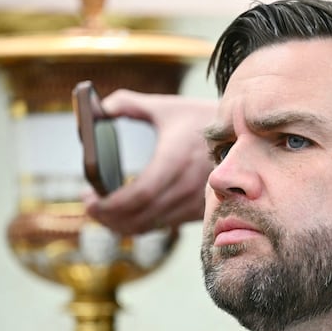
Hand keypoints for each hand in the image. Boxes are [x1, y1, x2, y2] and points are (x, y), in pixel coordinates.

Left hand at [83, 90, 216, 235]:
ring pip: (150, 226)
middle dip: (108, 217)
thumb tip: (97, 110)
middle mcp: (186, 187)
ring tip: (104, 211)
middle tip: (90, 206)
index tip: (90, 199)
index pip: (139, 194)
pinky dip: (140, 224)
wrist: (241, 137)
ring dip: (121, 224)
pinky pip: (162, 226)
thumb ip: (127, 104)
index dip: (111, 204)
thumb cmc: (199, 119)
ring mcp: (193, 203)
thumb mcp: (165, 107)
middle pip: (140, 216)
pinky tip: (127, 214)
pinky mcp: (196, 211)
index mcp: (175, 160)